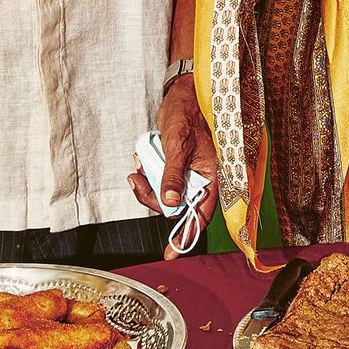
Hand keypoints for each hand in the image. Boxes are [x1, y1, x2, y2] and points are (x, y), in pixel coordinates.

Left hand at [128, 76, 219, 258]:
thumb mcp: (178, 145)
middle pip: (177, 206)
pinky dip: (149, 177)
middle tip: (136, 183)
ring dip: (149, 187)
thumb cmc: (187, 114)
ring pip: (167, 195)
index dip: (185, 235)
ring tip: (138, 169)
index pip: (200, 214)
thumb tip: (170, 203)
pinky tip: (141, 164)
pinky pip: (162, 182)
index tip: (170, 254)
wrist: (182, 94)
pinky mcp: (178, 167)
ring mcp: (190, 173)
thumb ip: (174, 174)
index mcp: (212, 175)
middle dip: (154, 200)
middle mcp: (203, 178)